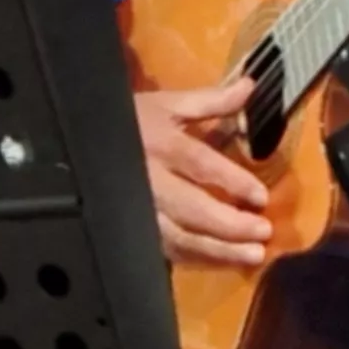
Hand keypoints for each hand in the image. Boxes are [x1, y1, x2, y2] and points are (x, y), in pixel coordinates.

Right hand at [137, 81, 271, 268]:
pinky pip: (167, 251)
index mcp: (162, 146)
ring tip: (254, 255)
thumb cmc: (132, 120)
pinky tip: (224, 262)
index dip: (233, 182)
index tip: (261, 197)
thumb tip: (249, 86)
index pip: (201, 165)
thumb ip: (211, 100)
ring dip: (219, 250)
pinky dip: (198, 259)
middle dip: (230, 225)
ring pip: (180, 237)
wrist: (84, 141)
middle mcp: (151, 182)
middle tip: (264, 232)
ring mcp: (141, 211)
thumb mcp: (168, 104)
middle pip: (192, 209)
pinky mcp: (135, 231)